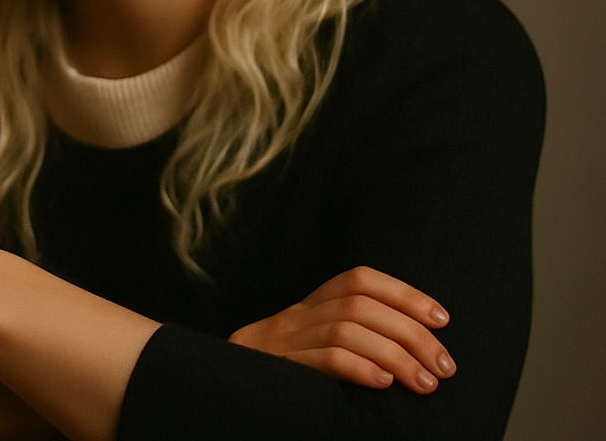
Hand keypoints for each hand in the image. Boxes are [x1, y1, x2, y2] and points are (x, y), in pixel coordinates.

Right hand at [228, 266, 455, 393]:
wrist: (225, 391)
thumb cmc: (284, 377)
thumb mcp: (314, 347)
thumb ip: (353, 338)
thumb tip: (418, 347)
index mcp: (311, 305)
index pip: (359, 280)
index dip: (403, 293)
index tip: (441, 319)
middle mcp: (299, 316)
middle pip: (360, 305)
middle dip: (411, 333)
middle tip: (445, 366)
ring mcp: (286, 340)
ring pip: (345, 328)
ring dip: (395, 355)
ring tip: (426, 383)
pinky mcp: (280, 369)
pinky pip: (323, 358)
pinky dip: (358, 368)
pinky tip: (384, 385)